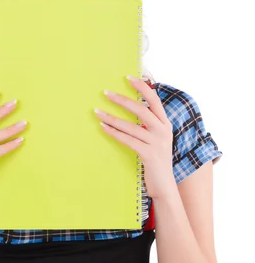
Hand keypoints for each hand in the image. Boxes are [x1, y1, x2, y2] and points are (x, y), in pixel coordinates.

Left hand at [94, 77, 175, 199]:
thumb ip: (149, 125)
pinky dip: (113, 132)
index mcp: (165, 124)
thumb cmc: (156, 160)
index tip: (128, 77)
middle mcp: (163, 131)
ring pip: (130, 126)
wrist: (165, 185)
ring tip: (97, 111)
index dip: (142, 87)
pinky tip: (103, 127)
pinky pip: (127, 140)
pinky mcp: (149, 155)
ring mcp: (156, 143)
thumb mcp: (157, 139)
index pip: (154, 100)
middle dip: (121, 99)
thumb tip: (132, 108)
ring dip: (111, 117)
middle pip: (141, 109)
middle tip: (106, 92)